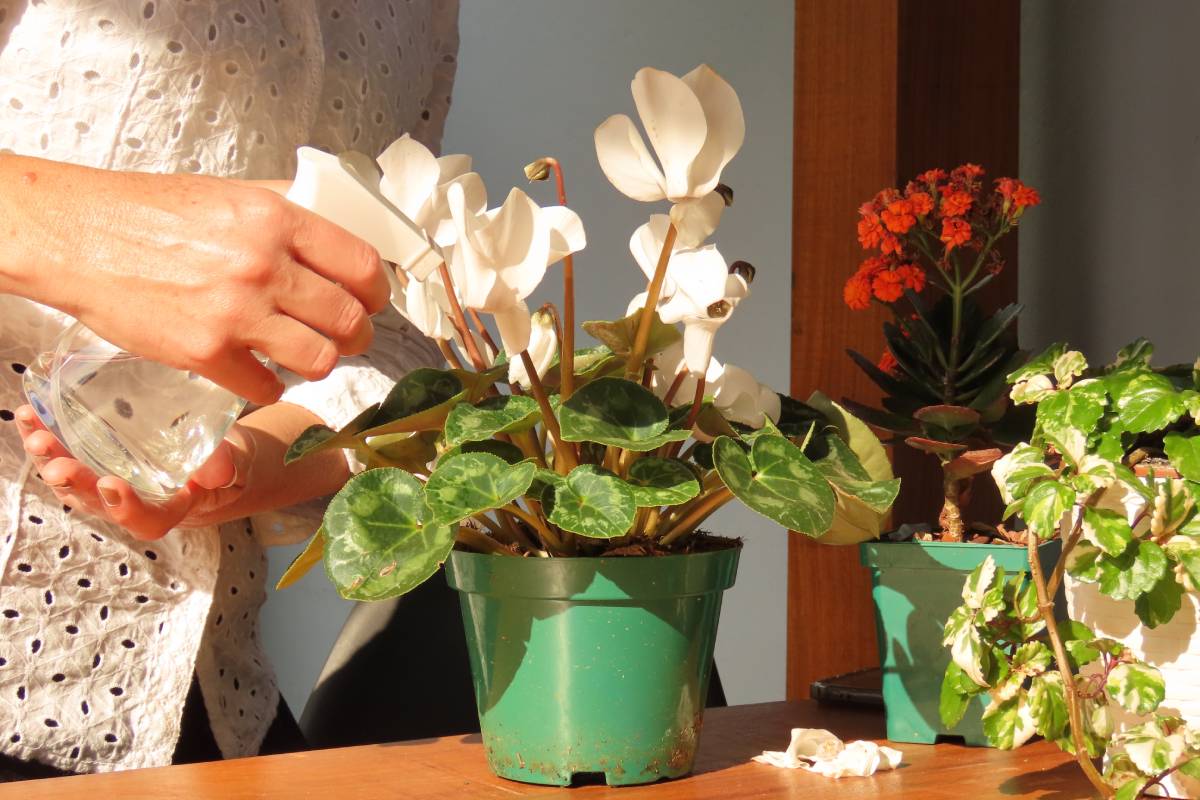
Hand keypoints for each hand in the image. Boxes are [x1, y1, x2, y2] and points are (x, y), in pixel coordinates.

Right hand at [0, 156, 391, 404]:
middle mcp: (263, 266)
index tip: (372, 301)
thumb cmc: (149, 213)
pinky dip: (268, 387)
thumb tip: (337, 224)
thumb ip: (286, 210)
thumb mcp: (230, 192)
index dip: (376, 292)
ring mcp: (235, 313)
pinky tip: (256, 371)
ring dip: (319, 364)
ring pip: (319, 360)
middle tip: (346, 337)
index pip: (361, 266)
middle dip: (356, 335)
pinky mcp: (206, 353)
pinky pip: (266, 388)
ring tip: (305, 355)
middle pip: (349, 319)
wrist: (79, 237)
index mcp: (276, 220)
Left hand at [15, 406, 251, 539]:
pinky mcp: (93, 462)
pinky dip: (43, 435)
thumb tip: (217, 466)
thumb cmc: (223, 466)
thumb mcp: (235, 466)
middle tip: (60, 465)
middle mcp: (130, 503)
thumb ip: (225, 467)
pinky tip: (30, 414)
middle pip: (95, 501)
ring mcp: (106, 484)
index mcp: (168, 509)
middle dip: (74, 482)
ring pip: (71, 480)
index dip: (124, 507)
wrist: (210, 460)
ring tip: (35, 433)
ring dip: (49, 459)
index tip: (111, 484)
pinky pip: (63, 454)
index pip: (143, 520)